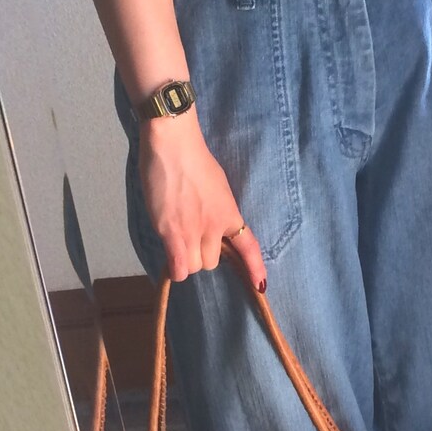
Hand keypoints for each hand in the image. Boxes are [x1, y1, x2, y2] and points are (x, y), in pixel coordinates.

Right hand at [138, 111, 265, 292]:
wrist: (174, 145)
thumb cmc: (193, 159)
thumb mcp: (217, 187)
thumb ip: (216, 209)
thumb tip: (207, 226)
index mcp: (230, 213)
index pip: (249, 247)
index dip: (255, 268)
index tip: (260, 285)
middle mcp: (216, 227)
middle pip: (211, 263)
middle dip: (200, 255)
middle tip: (189, 239)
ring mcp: (194, 231)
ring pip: (193, 267)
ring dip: (185, 260)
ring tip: (175, 240)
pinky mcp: (172, 232)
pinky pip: (178, 267)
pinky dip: (174, 269)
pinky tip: (170, 262)